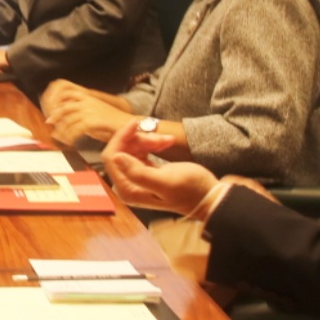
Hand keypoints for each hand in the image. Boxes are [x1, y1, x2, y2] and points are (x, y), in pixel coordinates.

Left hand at [41, 81, 133, 141]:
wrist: (131, 125)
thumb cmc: (111, 122)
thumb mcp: (93, 113)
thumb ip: (78, 113)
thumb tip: (61, 119)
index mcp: (87, 95)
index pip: (64, 88)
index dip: (53, 97)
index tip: (48, 108)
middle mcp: (87, 100)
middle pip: (63, 104)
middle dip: (54, 114)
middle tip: (50, 123)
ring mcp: (90, 110)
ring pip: (68, 119)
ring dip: (61, 129)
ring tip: (58, 136)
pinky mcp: (93, 121)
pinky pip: (76, 129)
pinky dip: (70, 136)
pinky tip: (69, 142)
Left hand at [102, 123, 216, 213]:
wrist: (208, 196)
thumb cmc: (191, 190)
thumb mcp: (166, 182)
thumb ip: (138, 173)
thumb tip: (116, 158)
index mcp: (128, 190)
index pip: (111, 158)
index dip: (121, 138)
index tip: (136, 124)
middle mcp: (128, 186)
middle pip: (121, 151)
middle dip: (140, 140)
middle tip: (163, 138)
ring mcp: (135, 179)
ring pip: (132, 149)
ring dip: (150, 141)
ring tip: (169, 140)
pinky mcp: (145, 172)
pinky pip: (141, 152)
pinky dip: (153, 144)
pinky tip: (167, 142)